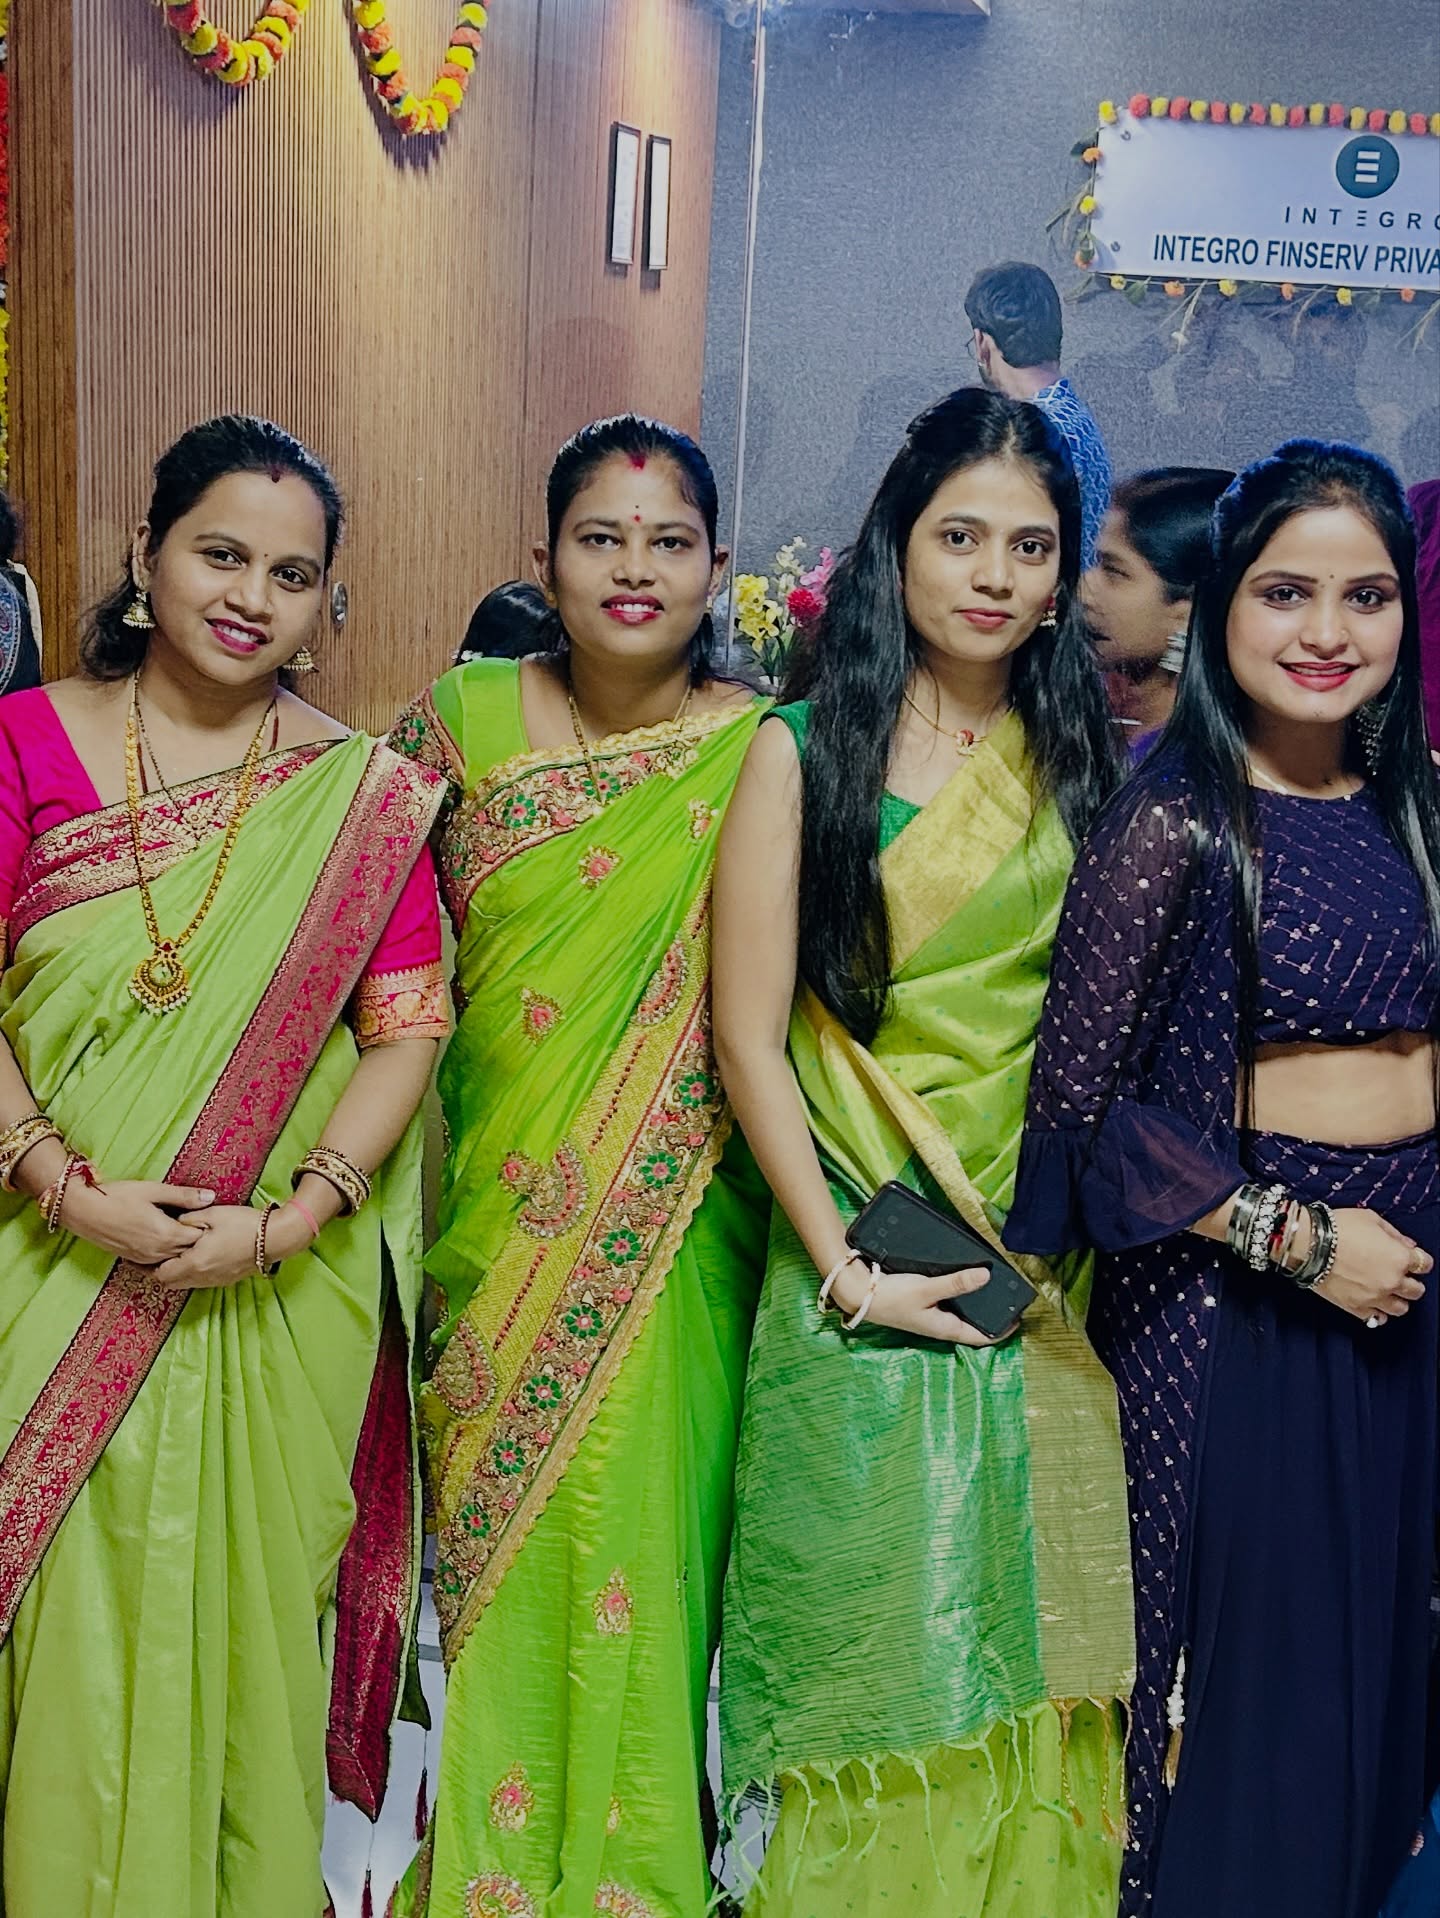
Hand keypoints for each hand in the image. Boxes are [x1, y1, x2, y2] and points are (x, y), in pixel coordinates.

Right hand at [61, 1179, 213, 1265]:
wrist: (83, 1211)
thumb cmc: (117, 1196)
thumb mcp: (153, 1191)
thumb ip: (183, 1196)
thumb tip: (211, 1196)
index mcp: (166, 1234)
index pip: (198, 1237)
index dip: (206, 1227)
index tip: (208, 1216)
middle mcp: (158, 1251)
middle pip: (188, 1251)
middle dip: (197, 1239)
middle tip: (201, 1223)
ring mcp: (145, 1258)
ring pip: (174, 1259)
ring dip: (182, 1248)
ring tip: (185, 1230)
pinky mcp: (134, 1259)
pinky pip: (159, 1262)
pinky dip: (167, 1254)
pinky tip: (166, 1240)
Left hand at [151, 1202, 316, 1291]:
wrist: (276, 1238)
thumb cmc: (244, 1224)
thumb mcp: (212, 1214)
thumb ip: (188, 1219)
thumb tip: (174, 1222)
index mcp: (194, 1262)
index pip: (160, 1273)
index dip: (145, 1267)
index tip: (134, 1258)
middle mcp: (202, 1277)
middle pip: (169, 1283)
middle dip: (156, 1272)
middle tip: (147, 1259)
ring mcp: (215, 1281)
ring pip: (184, 1283)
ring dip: (173, 1273)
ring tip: (167, 1258)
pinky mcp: (226, 1279)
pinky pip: (198, 1281)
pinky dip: (188, 1273)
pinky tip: (191, 1259)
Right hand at [831, 1262, 1005, 1347]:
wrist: (858, 1293)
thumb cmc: (892, 1296)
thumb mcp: (926, 1289)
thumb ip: (955, 1283)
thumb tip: (987, 1276)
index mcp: (945, 1328)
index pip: (981, 1337)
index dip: (1001, 1330)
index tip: (1019, 1319)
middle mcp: (940, 1324)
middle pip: (972, 1324)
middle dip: (991, 1315)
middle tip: (1008, 1298)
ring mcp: (930, 1315)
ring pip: (961, 1312)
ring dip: (976, 1303)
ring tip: (992, 1287)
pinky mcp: (921, 1303)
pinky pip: (948, 1301)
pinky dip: (960, 1293)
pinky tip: (963, 1278)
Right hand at [1310, 1206, 1430, 1325]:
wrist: (1308, 1244)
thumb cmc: (1337, 1227)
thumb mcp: (1370, 1219)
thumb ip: (1394, 1234)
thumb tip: (1407, 1245)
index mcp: (1399, 1257)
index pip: (1425, 1264)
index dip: (1418, 1260)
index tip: (1412, 1258)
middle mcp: (1392, 1281)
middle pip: (1417, 1290)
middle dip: (1411, 1281)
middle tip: (1400, 1274)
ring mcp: (1375, 1297)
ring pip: (1401, 1309)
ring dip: (1397, 1299)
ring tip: (1387, 1291)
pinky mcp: (1356, 1308)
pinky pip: (1376, 1319)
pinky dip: (1377, 1313)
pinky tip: (1372, 1303)